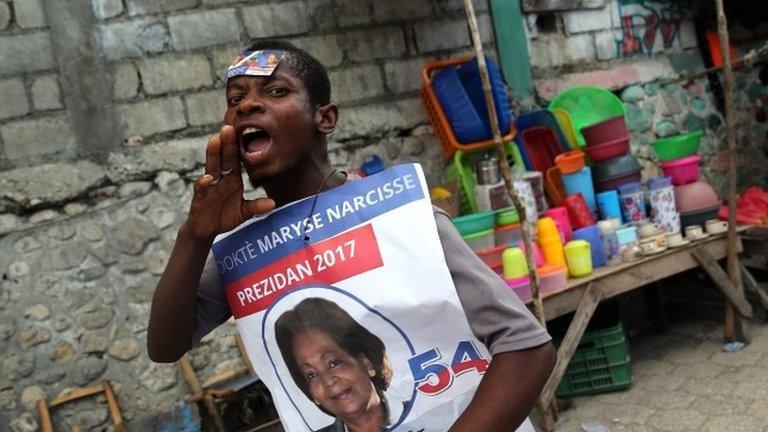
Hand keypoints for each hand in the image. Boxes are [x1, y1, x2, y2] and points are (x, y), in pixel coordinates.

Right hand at [183, 125, 274, 239]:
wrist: (206, 230)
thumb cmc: (225, 217)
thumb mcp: (244, 212)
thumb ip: (256, 206)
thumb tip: (273, 203)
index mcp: (232, 179)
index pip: (236, 160)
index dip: (238, 147)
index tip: (243, 131)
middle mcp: (220, 179)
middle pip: (223, 159)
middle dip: (226, 144)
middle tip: (229, 127)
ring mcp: (209, 187)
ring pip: (211, 168)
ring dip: (212, 154)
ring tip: (215, 140)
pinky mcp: (199, 198)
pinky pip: (201, 189)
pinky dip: (203, 183)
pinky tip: (207, 178)